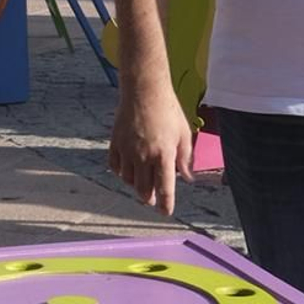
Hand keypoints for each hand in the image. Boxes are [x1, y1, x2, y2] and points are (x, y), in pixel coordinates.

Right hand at [108, 80, 193, 216]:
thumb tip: (187, 177)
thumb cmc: (167, 110)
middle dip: (149, 197)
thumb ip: (185, 158)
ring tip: (142, 180)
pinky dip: (122, 172)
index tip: (165, 212)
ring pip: (128, 180)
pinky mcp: (115, 144)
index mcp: (164, 154)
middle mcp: (144, 156)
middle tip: (152, 199)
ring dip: (136, 184)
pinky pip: (116, 168)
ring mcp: (127, 150)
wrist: (144, 91)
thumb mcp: (183, 134)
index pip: (165, 188)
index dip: (165, 204)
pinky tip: (129, 168)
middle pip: (144, 189)